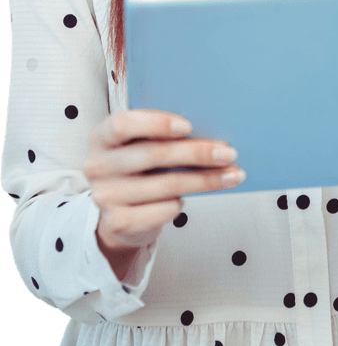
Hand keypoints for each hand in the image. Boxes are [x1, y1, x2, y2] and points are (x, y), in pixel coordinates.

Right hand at [83, 109, 245, 252]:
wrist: (120, 214)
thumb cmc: (138, 169)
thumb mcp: (139, 145)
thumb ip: (160, 134)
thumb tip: (210, 130)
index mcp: (102, 137)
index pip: (123, 123)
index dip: (156, 123)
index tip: (188, 126)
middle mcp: (98, 166)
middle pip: (154, 155)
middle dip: (197, 152)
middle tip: (228, 153)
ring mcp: (106, 196)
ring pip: (167, 185)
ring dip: (205, 179)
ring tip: (232, 174)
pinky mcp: (119, 222)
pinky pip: (163, 210)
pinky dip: (182, 203)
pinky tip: (193, 197)